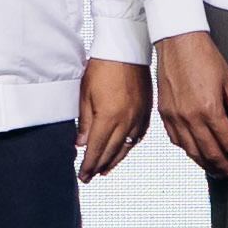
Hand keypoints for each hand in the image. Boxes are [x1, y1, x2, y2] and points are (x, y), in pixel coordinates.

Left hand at [76, 56, 152, 179]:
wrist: (125, 50)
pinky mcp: (146, 112)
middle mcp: (126, 121)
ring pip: (126, 147)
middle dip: (98, 166)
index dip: (88, 165)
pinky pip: (138, 136)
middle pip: (111, 152)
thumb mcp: (86, 94)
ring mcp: (138, 117)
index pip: (96, 149)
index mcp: (109, 117)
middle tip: (90, 177)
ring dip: (114, 161)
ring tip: (104, 170)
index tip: (82, 175)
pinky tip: (123, 152)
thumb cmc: (102, 67)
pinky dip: (129, 147)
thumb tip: (81, 144)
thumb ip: (84, 121)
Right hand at [153, 28, 227, 180]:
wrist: (177, 41)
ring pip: (193, 153)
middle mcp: (190, 118)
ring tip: (221, 173)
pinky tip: (200, 156)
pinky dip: (191, 153)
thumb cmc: (205, 57)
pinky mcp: (165, 115)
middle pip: (211, 154)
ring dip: (209, 166)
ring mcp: (175, 118)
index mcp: (209, 109)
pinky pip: (178, 142)